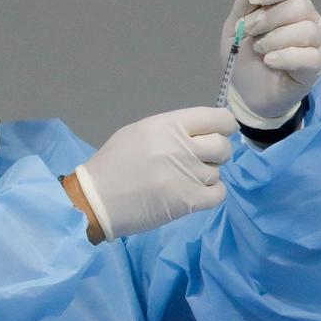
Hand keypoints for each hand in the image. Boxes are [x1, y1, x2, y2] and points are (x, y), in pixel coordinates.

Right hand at [72, 107, 236, 238]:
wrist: (96, 199)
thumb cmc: (115, 163)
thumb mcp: (140, 131)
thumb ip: (173, 129)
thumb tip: (203, 132)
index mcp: (169, 125)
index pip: (217, 119)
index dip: (224, 126)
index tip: (221, 132)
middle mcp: (181, 147)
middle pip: (222, 146)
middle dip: (218, 153)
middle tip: (203, 159)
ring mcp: (187, 175)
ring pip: (217, 172)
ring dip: (206, 176)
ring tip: (184, 179)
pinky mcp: (188, 201)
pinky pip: (218, 194)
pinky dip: (211, 194)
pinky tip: (195, 193)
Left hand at [220, 0, 320, 125]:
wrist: (249, 92)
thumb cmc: (246, 57)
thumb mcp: (236, 29)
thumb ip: (242, 7)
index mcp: (288, 5)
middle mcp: (307, 19)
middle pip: (298, 6)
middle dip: (269, 18)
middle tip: (250, 31)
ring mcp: (315, 43)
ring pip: (306, 30)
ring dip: (275, 39)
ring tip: (260, 50)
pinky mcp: (315, 65)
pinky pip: (308, 56)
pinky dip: (285, 57)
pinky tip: (270, 61)